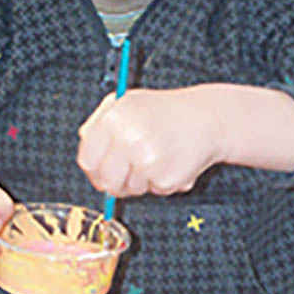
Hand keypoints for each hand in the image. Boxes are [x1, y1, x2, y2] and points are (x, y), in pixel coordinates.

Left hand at [77, 88, 221, 197]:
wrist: (207, 118)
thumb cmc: (167, 111)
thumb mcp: (127, 102)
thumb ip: (99, 121)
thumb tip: (85, 143)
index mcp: (114, 119)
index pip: (87, 160)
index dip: (94, 170)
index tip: (102, 170)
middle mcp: (128, 140)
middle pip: (106, 182)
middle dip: (116, 181)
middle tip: (131, 171)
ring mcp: (146, 161)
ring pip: (131, 189)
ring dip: (141, 181)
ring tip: (157, 158)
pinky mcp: (165, 179)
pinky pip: (153, 191)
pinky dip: (162, 182)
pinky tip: (171, 162)